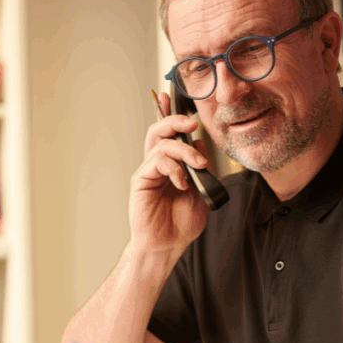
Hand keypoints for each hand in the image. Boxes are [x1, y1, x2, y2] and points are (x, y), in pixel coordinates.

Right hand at [128, 91, 210, 257]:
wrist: (167, 245)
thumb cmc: (180, 223)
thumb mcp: (200, 191)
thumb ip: (200, 168)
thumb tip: (200, 145)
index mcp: (170, 165)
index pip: (169, 135)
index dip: (169, 114)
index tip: (170, 97)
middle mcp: (157, 165)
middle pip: (159, 131)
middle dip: (174, 120)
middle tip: (191, 123)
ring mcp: (148, 171)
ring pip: (161, 144)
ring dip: (184, 150)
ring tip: (198, 165)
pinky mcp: (141, 180)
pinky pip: (157, 162)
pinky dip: (174, 169)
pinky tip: (183, 184)